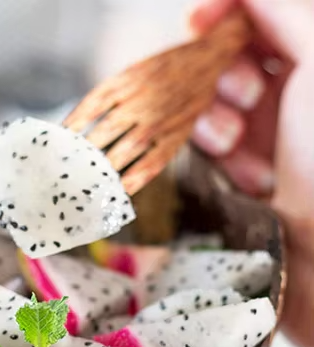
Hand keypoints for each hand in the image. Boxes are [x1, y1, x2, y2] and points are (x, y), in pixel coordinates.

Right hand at [190, 0, 313, 346]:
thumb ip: (281, 9)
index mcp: (313, 60)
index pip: (257, 14)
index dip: (224, 12)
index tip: (199, 22)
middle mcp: (293, 91)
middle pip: (226, 57)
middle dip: (219, 75)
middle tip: (237, 98)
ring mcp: (267, 131)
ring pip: (210, 102)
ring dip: (213, 120)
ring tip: (234, 145)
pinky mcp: (243, 168)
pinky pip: (208, 144)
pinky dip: (218, 156)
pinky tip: (245, 176)